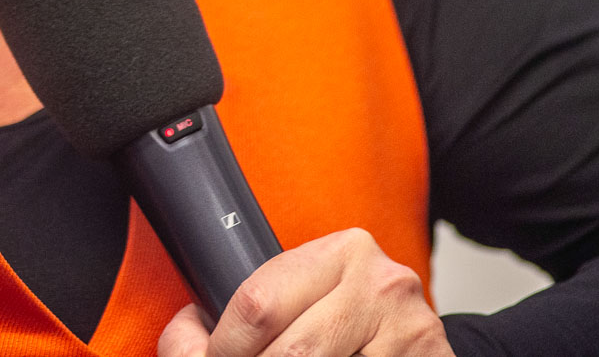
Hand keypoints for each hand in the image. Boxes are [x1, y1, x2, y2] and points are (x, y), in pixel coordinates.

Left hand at [158, 229, 451, 356]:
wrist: (414, 349)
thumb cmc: (350, 328)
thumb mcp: (302, 301)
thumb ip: (248, 311)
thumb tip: (184, 338)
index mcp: (342, 251)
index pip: (258, 303)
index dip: (222, 347)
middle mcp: (382, 284)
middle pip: (289, 353)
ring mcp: (411, 331)